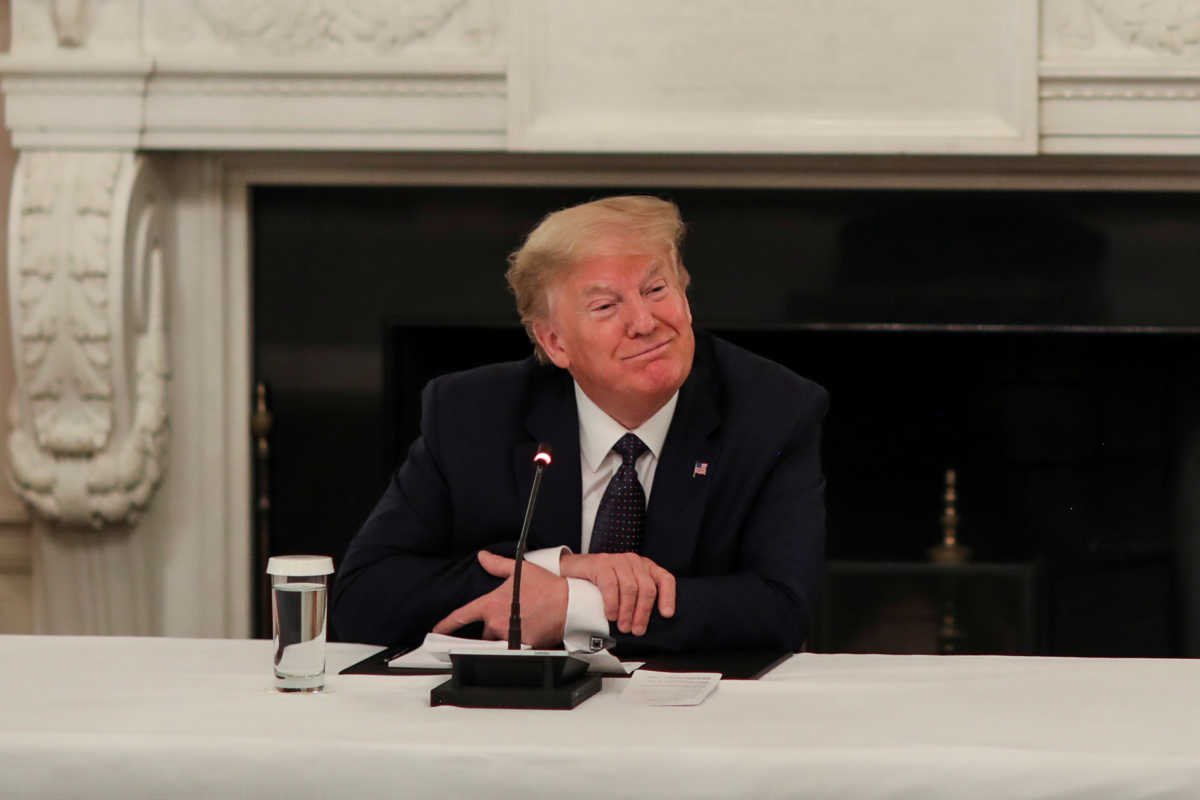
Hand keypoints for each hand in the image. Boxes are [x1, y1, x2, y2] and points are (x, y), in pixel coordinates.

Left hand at [432, 551, 567, 647]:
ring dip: (503, 637)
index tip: (437, 631)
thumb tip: (483, 556)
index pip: (461, 616)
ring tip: (520, 626)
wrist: (568, 604)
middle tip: (509, 618)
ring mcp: (508, 636)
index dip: (445, 625)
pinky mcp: (522, 647)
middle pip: (483, 633)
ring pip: (497, 643)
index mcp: (491, 604)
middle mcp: (496, 622)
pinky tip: (529, 633)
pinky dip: (518, 643)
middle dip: (491, 628)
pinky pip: (513, 650)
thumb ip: (497, 565)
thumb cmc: (547, 587)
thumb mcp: (520, 570)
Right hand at [559, 552, 675, 635]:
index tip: (666, 614)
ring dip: (627, 612)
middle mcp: (634, 562)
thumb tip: (645, 624)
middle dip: (643, 613)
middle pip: (647, 588)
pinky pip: (611, 585)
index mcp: (645, 567)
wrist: (573, 571)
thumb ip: (637, 599)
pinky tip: (610, 614)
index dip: (668, 597)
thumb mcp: (624, 588)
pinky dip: (612, 603)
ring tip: (622, 626)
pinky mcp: (601, 563)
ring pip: (630, 588)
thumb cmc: (601, 582)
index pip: (664, 579)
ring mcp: (618, 560)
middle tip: (636, 629)